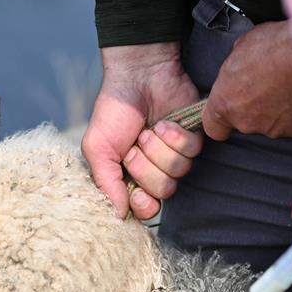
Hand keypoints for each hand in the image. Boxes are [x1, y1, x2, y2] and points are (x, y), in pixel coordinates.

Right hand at [81, 43, 203, 218]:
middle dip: (146, 167)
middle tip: (135, 146)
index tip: (135, 193)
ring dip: (159, 148)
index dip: (143, 205)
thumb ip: (106, 184)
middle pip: (163, 192)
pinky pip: (192, 152)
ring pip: (178, 172)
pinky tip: (165, 123)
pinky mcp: (193, 138)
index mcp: (131, 177)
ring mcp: (176, 155)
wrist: (136, 76)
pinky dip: (175, 136)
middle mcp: (156, 170)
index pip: (146, 209)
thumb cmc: (114, 111)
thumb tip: (118, 215)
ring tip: (148, 130)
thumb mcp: (98, 148)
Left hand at [202, 21, 291, 141]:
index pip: (213, 127)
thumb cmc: (274, 46)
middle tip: (267, 83)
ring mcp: (272, 129)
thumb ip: (237, 65)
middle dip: (254, 106)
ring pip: (270, 123)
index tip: (229, 108)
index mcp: (225, 103)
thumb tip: (242, 64)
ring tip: (288, 84)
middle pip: (245, 121)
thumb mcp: (243, 46)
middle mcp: (246, 122)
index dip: (221, 119)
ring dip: (276, 108)